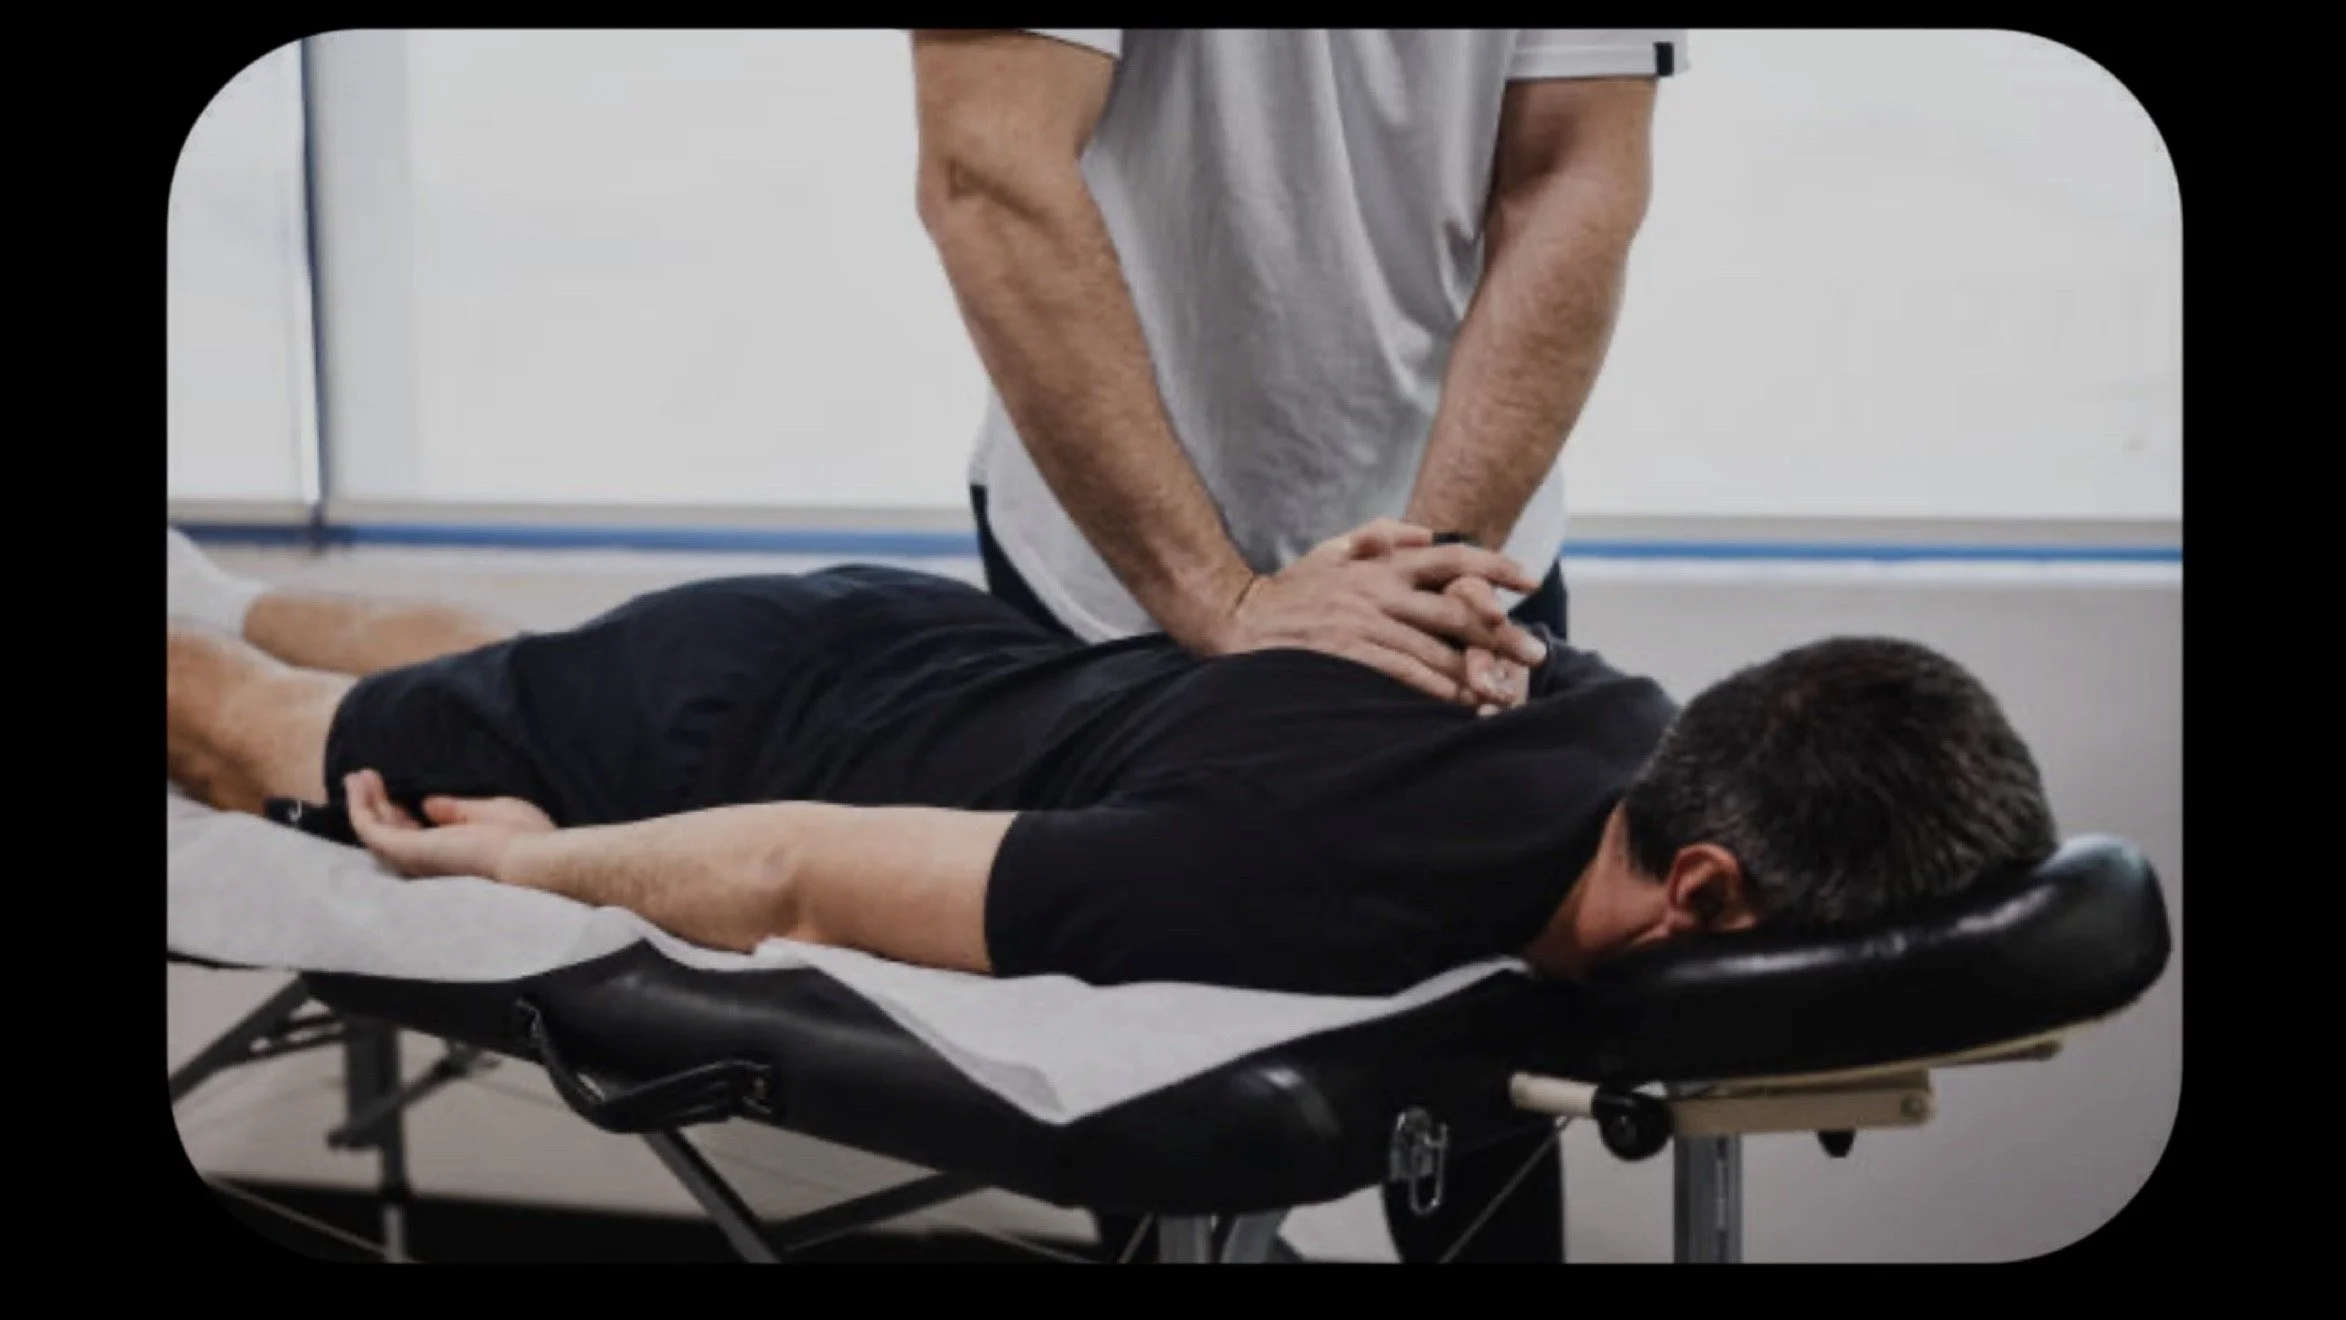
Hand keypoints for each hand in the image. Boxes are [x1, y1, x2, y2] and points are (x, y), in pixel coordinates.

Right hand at [343, 769, 555, 880]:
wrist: (530, 857)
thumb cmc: (522, 837)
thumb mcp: (489, 814)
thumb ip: (457, 811)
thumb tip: (428, 803)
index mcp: (452, 855)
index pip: (417, 837)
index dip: (402, 814)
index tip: (397, 793)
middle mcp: (428, 863)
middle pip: (392, 834)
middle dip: (377, 807)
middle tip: (365, 779)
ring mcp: (415, 859)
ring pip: (376, 832)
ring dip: (363, 803)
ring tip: (356, 776)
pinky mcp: (406, 851)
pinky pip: (371, 829)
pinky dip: (360, 807)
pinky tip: (358, 784)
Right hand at [1200, 518, 1548, 706]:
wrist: (1235, 616)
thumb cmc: (1289, 589)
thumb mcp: (1330, 550)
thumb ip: (1377, 535)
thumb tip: (1423, 531)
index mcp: (1380, 565)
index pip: (1450, 557)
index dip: (1494, 567)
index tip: (1530, 582)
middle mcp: (1379, 591)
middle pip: (1455, 610)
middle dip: (1500, 636)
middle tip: (1535, 656)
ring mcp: (1364, 624)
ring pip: (1434, 649)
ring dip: (1474, 673)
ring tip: (1506, 692)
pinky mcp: (1347, 655)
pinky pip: (1403, 674)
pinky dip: (1435, 690)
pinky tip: (1459, 704)